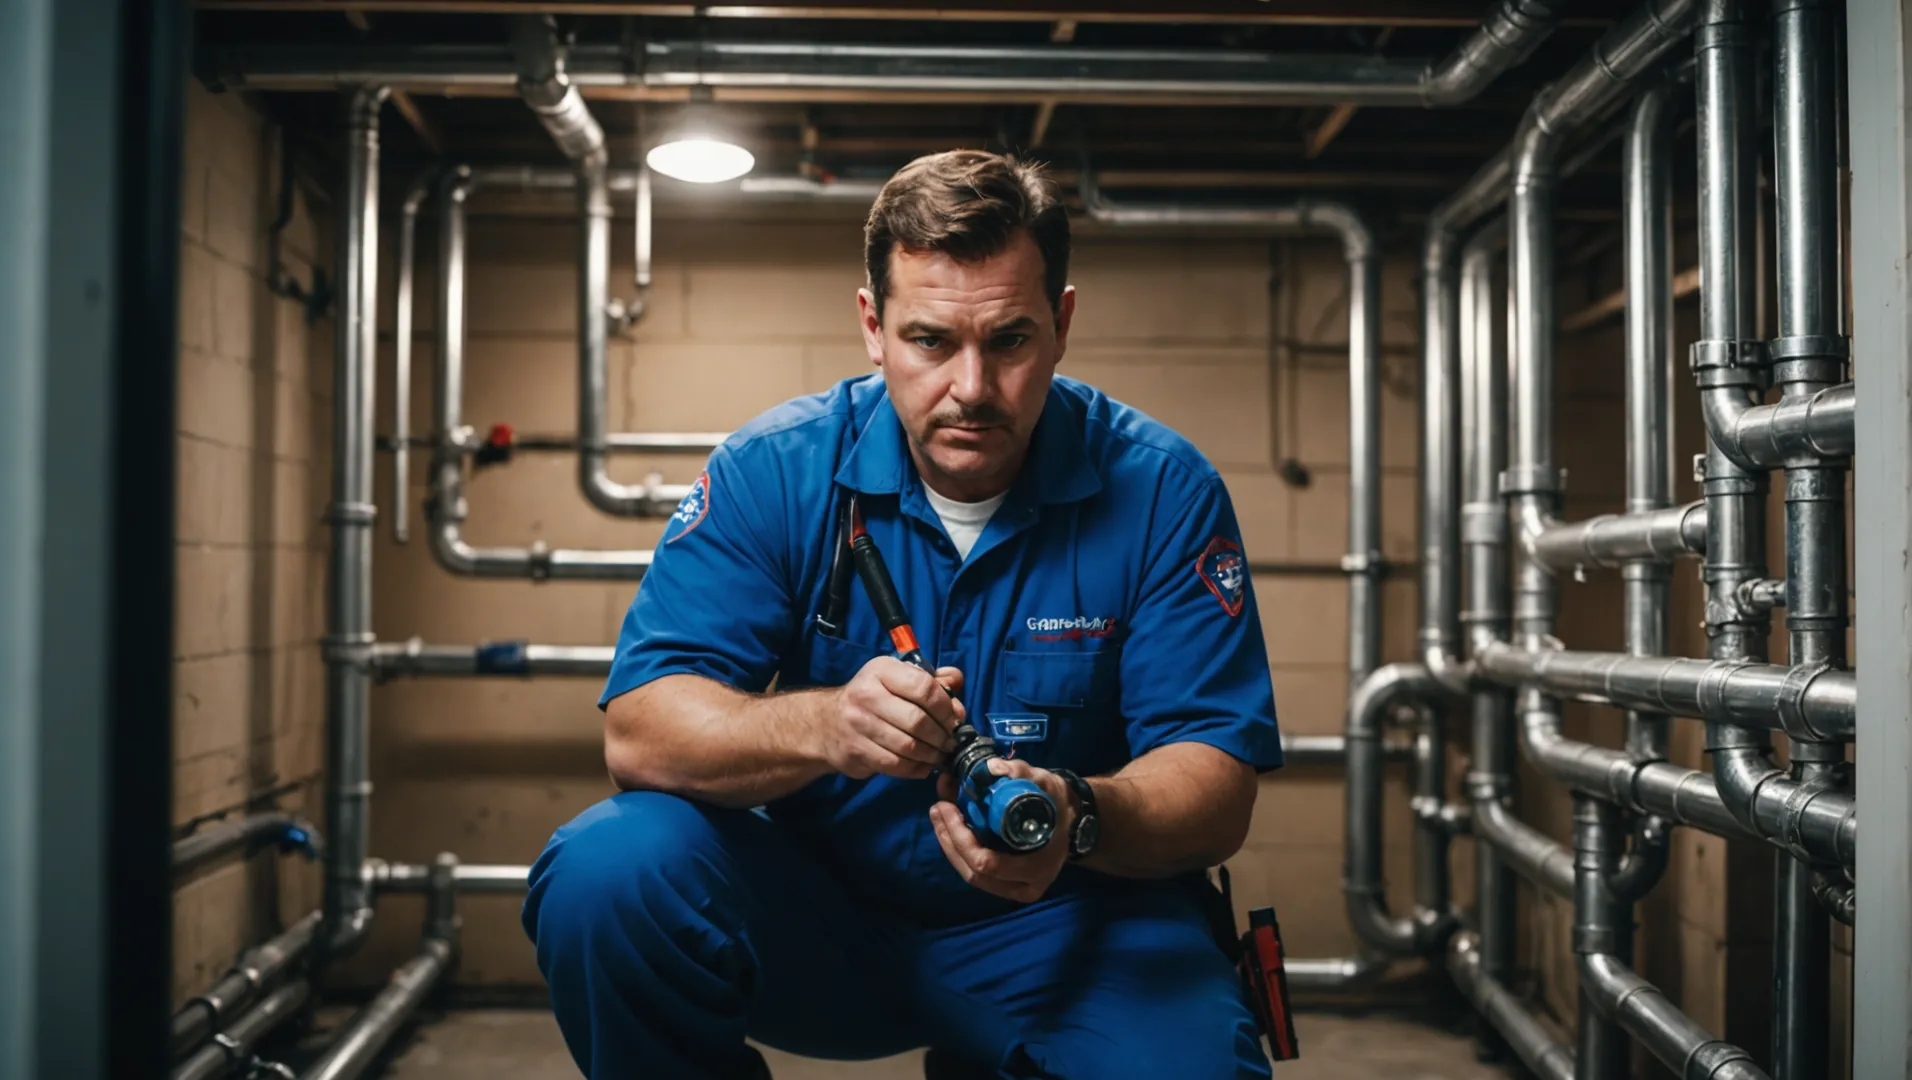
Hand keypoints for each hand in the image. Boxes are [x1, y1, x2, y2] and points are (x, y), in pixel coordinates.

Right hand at [811, 659, 964, 779]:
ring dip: (931, 755)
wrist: (826, 723)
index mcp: (882, 670)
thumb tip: (956, 690)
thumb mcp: (900, 679)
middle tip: (950, 742)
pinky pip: (895, 765)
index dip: (946, 707)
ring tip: (940, 755)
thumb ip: (933, 682)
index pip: (923, 687)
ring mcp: (858, 724)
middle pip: (917, 720)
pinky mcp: (855, 750)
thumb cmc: (874, 698)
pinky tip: (923, 766)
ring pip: (908, 746)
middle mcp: (867, 694)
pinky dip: (916, 769)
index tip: (955, 719)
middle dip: (941, 735)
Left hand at [929, 758, 1074, 903]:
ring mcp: (1013, 889)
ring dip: (949, 843)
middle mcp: (1024, 887)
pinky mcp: (1003, 884)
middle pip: (973, 873)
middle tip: (938, 807)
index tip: (949, 806)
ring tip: (938, 814)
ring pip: (970, 874)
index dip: (962, 837)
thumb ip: (1023, 775)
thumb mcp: (1047, 784)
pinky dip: (958, 848)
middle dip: (949, 839)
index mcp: (1037, 867)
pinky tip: (948, 826)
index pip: (988, 863)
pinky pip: (974, 870)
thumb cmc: (1058, 804)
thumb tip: (992, 767)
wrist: (1071, 821)